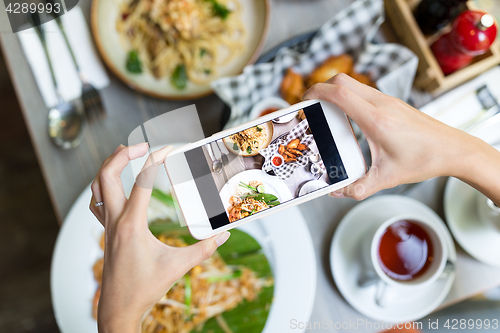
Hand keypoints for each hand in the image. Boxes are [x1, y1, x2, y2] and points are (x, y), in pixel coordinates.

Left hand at [89, 143, 229, 332]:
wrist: (119, 308)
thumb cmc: (145, 289)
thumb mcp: (178, 267)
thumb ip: (204, 249)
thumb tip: (225, 235)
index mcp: (132, 225)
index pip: (141, 182)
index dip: (155, 161)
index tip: (167, 149)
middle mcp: (115, 221)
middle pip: (108, 176)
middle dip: (123, 155)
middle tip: (143, 145)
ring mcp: (108, 226)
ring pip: (97, 187)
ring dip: (109, 166)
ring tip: (125, 152)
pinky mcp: (107, 232)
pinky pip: (97, 202)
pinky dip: (103, 186)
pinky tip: (114, 185)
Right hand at [302, 73, 499, 202]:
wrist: (453, 150)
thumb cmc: (425, 159)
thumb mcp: (387, 178)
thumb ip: (359, 188)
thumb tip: (337, 192)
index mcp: (377, 120)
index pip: (340, 94)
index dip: (317, 92)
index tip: (305, 100)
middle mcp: (382, 105)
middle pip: (343, 81)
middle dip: (322, 89)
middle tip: (311, 105)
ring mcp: (388, 101)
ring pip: (354, 84)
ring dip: (336, 92)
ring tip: (326, 112)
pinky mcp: (392, 103)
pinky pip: (364, 92)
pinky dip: (349, 98)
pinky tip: (348, 118)